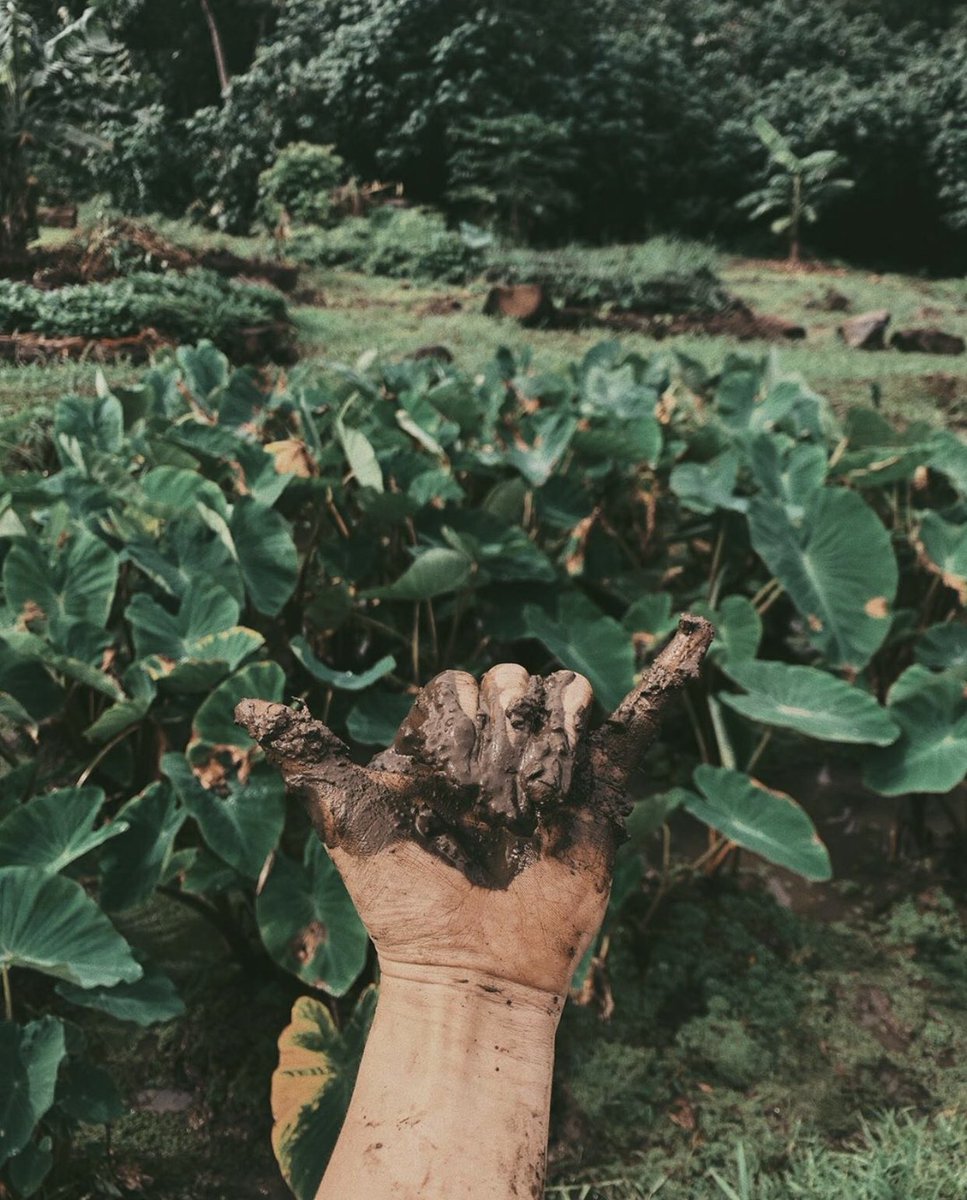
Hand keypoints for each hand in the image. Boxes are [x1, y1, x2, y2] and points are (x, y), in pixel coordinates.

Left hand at [236, 617, 711, 997]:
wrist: (476, 968)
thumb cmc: (406, 899)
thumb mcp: (349, 822)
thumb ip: (309, 758)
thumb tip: (241, 703)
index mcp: (443, 740)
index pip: (454, 682)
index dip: (453, 726)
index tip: (444, 788)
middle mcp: (497, 742)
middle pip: (509, 678)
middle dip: (499, 734)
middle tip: (492, 805)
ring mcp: (553, 759)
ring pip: (561, 691)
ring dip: (546, 739)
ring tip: (534, 803)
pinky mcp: (603, 782)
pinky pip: (637, 714)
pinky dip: (669, 669)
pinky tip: (695, 632)